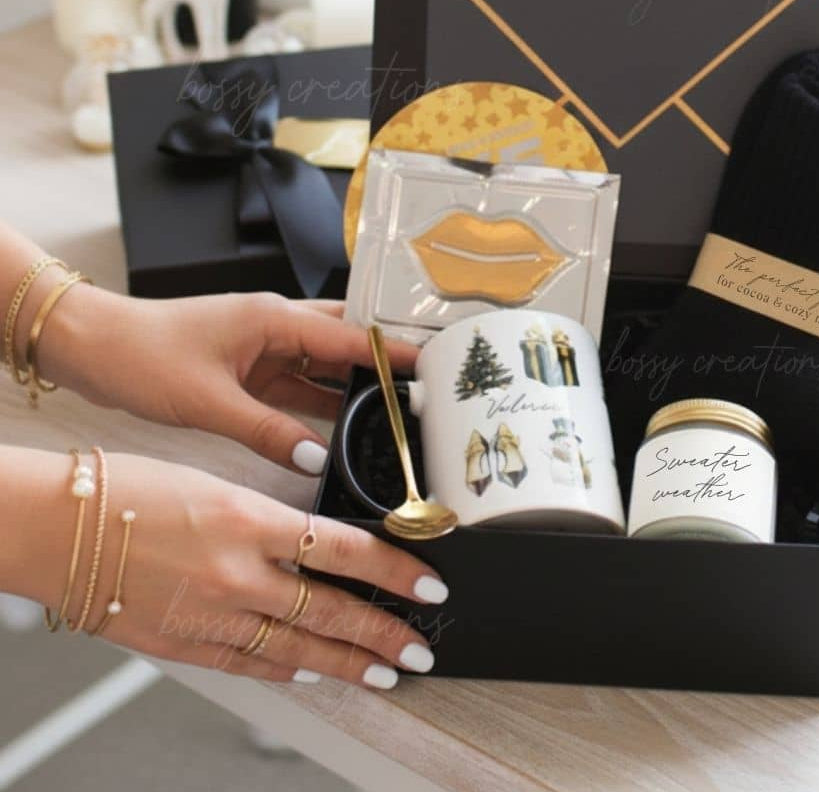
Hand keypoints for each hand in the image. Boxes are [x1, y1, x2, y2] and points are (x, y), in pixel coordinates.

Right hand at [14, 449, 447, 687]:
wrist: (55, 526)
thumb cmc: (128, 489)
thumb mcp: (218, 482)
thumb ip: (270, 519)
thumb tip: (319, 542)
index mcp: (249, 518)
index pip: (345, 550)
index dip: (395, 570)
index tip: (428, 581)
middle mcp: (236, 572)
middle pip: (330, 609)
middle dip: (384, 632)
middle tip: (421, 646)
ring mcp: (210, 614)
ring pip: (298, 646)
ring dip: (347, 662)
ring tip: (385, 672)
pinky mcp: (182, 643)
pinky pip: (248, 663)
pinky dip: (286, 669)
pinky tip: (313, 672)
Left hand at [36, 284, 416, 473]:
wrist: (92, 346)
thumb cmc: (142, 355)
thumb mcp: (210, 402)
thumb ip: (268, 432)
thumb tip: (316, 459)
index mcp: (273, 319)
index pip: (350, 336)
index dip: (393, 354)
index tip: (432, 365)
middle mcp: (275, 326)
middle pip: (345, 343)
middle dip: (381, 365)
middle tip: (417, 390)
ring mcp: (262, 346)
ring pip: (321, 365)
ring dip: (349, 386)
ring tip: (388, 414)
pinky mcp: (247, 367)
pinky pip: (296, 385)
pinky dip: (316, 404)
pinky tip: (335, 427)